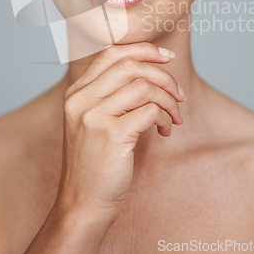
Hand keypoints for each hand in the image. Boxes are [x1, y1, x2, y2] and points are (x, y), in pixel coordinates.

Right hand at [55, 42, 183, 223]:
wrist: (82, 203)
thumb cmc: (94, 162)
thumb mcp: (92, 121)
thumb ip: (110, 95)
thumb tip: (150, 72)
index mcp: (76, 92)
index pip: (111, 53)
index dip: (143, 49)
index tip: (167, 57)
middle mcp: (81, 99)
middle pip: (129, 65)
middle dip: (162, 75)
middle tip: (178, 93)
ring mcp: (94, 116)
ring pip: (143, 87)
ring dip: (168, 100)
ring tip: (174, 117)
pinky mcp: (111, 135)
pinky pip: (150, 111)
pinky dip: (165, 117)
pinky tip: (165, 130)